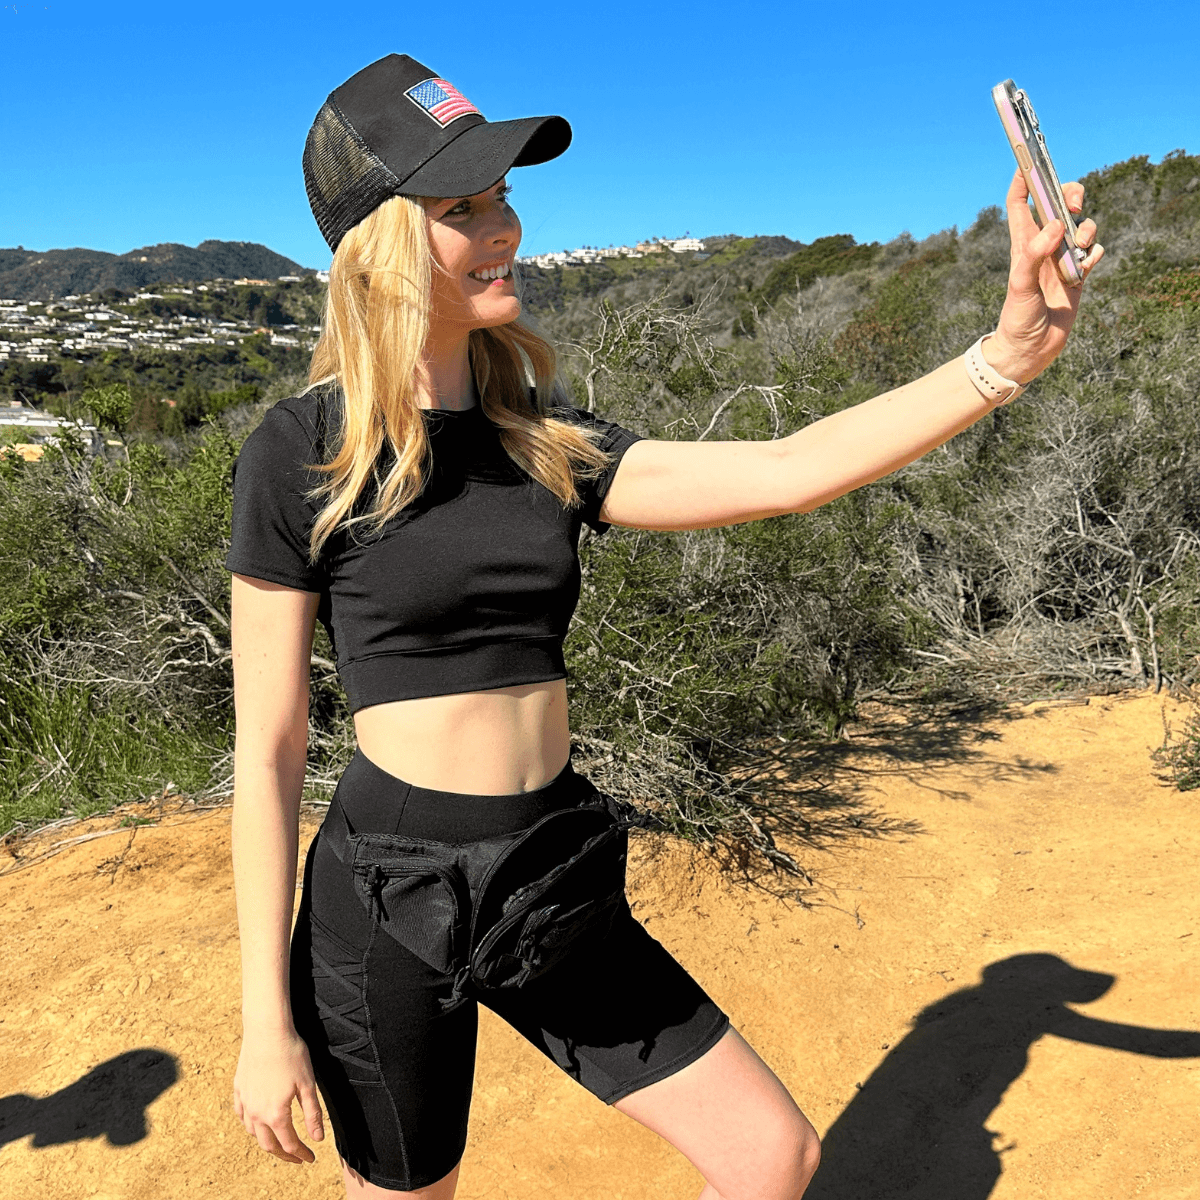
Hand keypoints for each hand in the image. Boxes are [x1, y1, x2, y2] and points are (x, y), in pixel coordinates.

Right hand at [232, 1025, 324, 1163]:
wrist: (266, 1030)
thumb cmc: (291, 1054)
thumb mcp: (308, 1084)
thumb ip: (312, 1114)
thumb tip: (318, 1139)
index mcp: (276, 1114)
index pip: (289, 1144)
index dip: (301, 1154)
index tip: (310, 1158)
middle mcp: (256, 1113)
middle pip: (268, 1144)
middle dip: (284, 1155)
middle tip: (296, 1158)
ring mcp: (245, 1101)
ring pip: (253, 1132)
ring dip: (266, 1141)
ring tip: (279, 1140)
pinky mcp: (238, 1089)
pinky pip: (241, 1115)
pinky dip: (250, 1124)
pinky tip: (256, 1122)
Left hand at [986, 169, 1104, 382]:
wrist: (1029, 350)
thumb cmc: (1016, 319)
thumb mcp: (1019, 286)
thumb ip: (1034, 255)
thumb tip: (1054, 226)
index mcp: (1022, 243)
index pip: (1020, 203)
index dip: (1024, 179)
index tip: (1029, 159)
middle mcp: (1042, 246)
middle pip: (1058, 205)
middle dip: (1069, 194)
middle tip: (1074, 200)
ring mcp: (1061, 259)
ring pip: (1081, 224)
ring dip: (1086, 227)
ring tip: (1079, 246)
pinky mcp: (1078, 274)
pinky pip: (1094, 251)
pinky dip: (1095, 253)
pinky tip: (1086, 267)